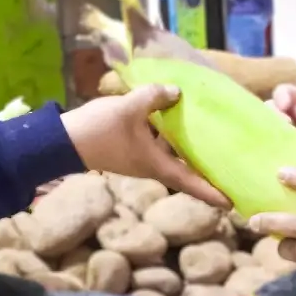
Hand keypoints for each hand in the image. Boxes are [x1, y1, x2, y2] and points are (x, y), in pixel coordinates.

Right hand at [61, 85, 228, 207]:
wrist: (63, 140)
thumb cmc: (99, 131)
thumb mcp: (129, 108)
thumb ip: (155, 97)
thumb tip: (177, 91)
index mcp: (157, 166)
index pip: (191, 183)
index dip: (212, 193)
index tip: (232, 203)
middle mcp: (153, 166)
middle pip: (187, 171)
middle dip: (208, 171)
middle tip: (233, 168)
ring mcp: (142, 157)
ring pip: (174, 155)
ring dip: (191, 149)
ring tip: (215, 138)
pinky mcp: (133, 147)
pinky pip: (161, 144)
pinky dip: (174, 135)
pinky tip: (180, 116)